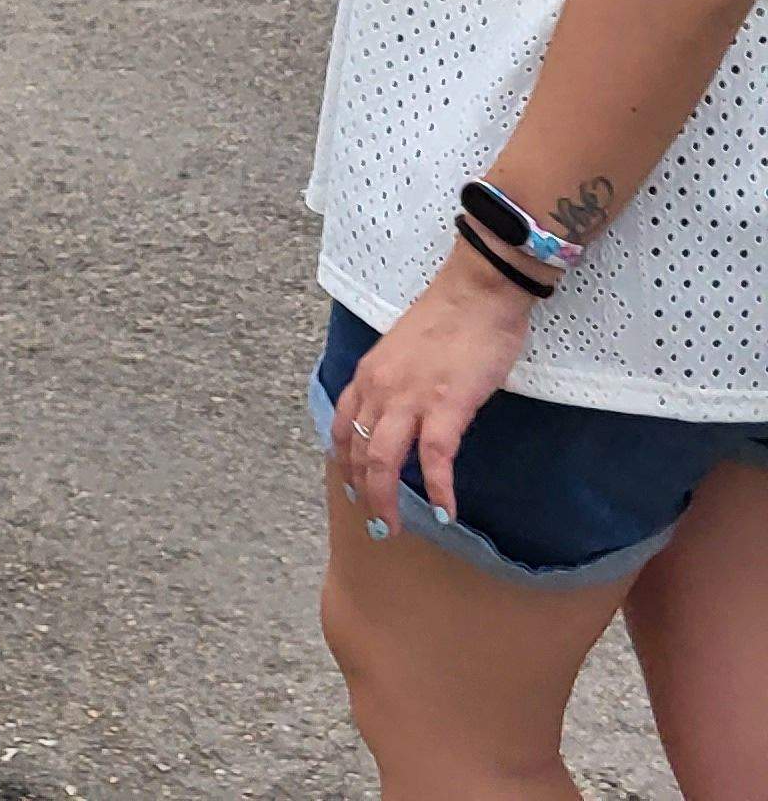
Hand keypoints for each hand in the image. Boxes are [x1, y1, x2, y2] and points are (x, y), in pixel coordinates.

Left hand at [332, 244, 540, 534]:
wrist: (478, 293)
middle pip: (358, 452)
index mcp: (368, 375)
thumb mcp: (405, 353)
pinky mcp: (447, 404)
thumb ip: (396, 383)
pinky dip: (439, 489)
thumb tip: (400, 415)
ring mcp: (410, 397)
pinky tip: (446, 512)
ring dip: (387, 500)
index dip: (345, 464)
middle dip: (363, 493)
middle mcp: (379, 388)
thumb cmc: (449, 321)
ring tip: (395, 528)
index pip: (343, 427)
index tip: (351, 490)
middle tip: (376, 524)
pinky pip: (435, 457)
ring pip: (383, 459)